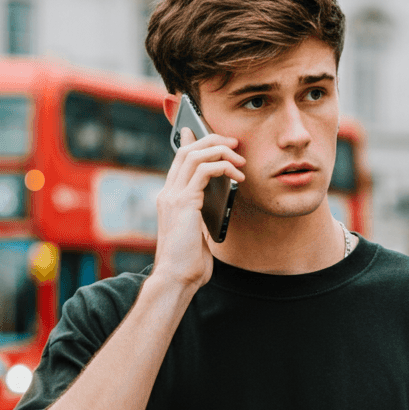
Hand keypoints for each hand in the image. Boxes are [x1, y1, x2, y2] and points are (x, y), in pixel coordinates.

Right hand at [150, 126, 244, 291]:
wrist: (177, 278)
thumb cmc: (189, 261)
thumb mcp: (196, 232)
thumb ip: (201, 214)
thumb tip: (216, 203)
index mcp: (169, 198)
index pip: (179, 160)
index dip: (192, 141)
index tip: (204, 131)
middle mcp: (168, 193)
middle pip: (186, 150)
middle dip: (212, 141)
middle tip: (234, 144)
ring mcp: (173, 196)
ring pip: (194, 155)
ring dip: (220, 152)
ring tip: (240, 161)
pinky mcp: (183, 203)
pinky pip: (203, 171)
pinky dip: (222, 167)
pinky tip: (237, 176)